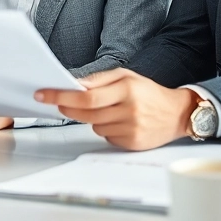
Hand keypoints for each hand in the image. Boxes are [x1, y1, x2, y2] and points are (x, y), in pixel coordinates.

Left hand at [35, 69, 196, 150]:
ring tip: (109, 110)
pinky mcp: (132, 144)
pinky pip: (106, 137)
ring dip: (92, 118)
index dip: (61, 96)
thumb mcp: (127, 76)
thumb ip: (99, 80)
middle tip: (59, 102)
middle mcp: (129, 110)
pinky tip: (119, 122)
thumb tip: (74, 85)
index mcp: (126, 89)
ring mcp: (131, 129)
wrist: (177, 114)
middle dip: (68, 108)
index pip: (86, 97)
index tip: (43, 95)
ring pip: (94, 126)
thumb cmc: (149, 92)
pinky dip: (106, 129)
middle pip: (86, 114)